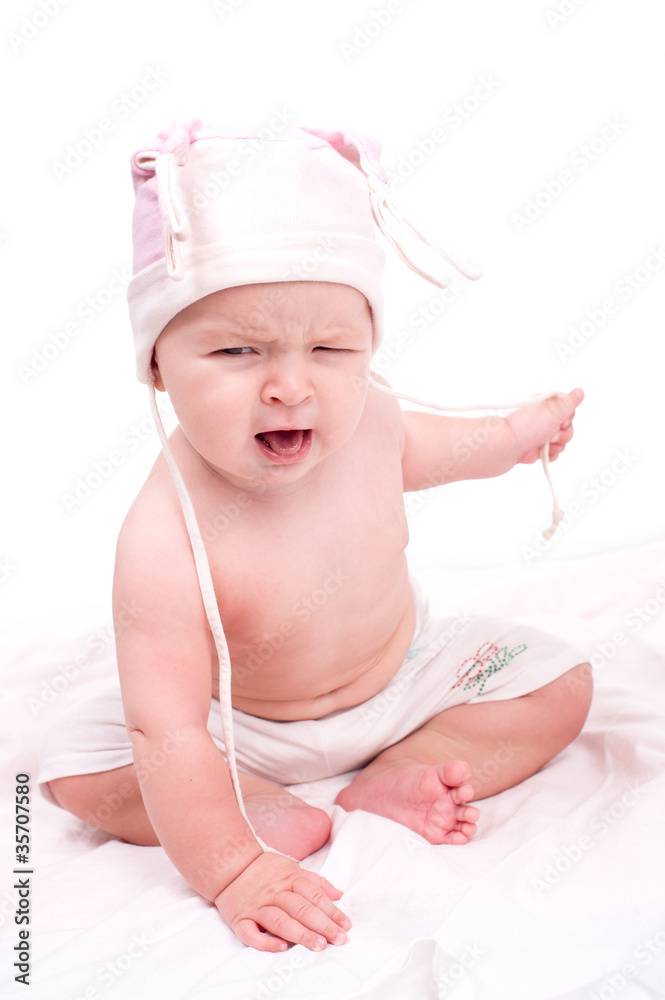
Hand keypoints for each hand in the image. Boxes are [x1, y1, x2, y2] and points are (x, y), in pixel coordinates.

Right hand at [214, 852, 350, 951]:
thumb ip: (316, 882)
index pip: (314, 896)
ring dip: (300, 934)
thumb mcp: (291, 868)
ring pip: (280, 920)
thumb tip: (339, 894)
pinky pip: (251, 933)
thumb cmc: (264, 869)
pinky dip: (265, 941)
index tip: (346, 925)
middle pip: (301, 909)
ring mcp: (256, 906)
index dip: (332, 911)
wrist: (228, 865)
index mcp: (289, 879)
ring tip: (318, 946)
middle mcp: (274, 893)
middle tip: (339, 939)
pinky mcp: (240, 919)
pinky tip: (281, 947)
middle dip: (322, 925)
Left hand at [506, 388, 583, 464]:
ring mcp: (543, 434)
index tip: (559, 421)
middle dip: (563, 435)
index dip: (567, 419)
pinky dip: (549, 454)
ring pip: (563, 442)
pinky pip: (555, 453)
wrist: (509, 446)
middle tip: (551, 434)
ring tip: (542, 443)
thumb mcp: (553, 411)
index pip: (570, 411)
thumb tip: (580, 391)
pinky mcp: (540, 447)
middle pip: (569, 429)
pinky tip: (540, 451)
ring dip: (555, 446)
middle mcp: (546, 419)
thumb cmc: (527, 427)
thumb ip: (568, 402)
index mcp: (548, 405)